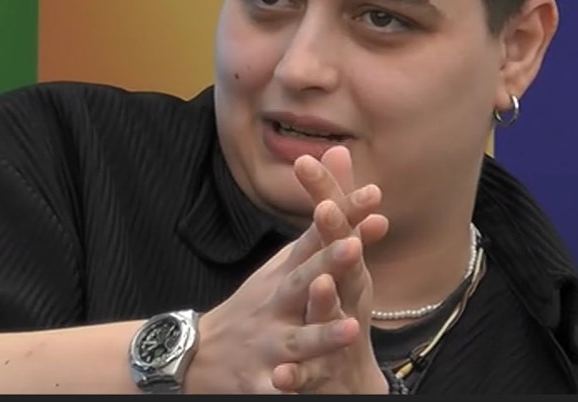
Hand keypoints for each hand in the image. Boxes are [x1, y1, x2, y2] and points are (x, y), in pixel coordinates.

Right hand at [185, 177, 387, 393]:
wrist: (198, 353)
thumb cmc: (256, 305)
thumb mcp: (285, 269)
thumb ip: (328, 243)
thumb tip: (379, 215)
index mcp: (285, 276)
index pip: (315, 239)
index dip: (342, 216)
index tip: (372, 195)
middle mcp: (275, 305)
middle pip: (302, 281)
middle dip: (327, 263)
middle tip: (355, 245)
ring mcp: (266, 343)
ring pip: (297, 340)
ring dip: (322, 335)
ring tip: (352, 328)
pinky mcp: (258, 381)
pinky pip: (274, 387)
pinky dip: (284, 387)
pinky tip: (293, 385)